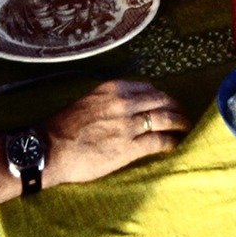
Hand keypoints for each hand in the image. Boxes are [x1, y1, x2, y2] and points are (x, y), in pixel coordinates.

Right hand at [42, 80, 187, 187]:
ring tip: (185, 127)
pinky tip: (174, 144)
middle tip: (182, 113)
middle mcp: (124, 102)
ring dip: (179, 123)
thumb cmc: (65, 127)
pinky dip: (170, 141)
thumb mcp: (90, 101)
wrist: (50, 148)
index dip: (160, 96)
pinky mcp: (129, 148)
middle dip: (176, 106)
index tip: (165, 101)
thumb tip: (128, 105)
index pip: (147, 88)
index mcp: (114, 88)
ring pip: (164, 119)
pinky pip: (158, 141)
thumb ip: (111, 100)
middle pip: (161, 100)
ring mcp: (128, 125)